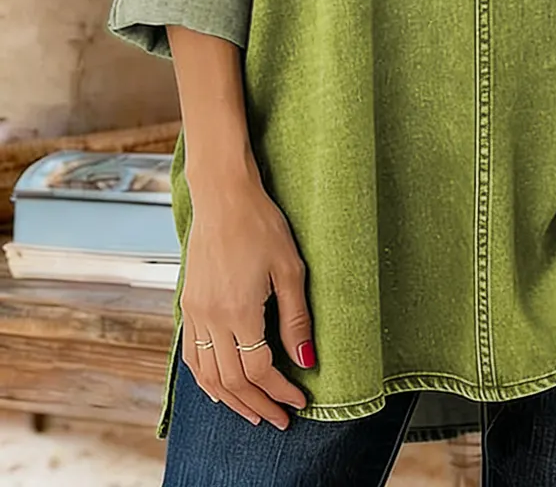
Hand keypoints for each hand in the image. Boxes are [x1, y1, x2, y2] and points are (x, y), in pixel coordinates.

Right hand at [181, 173, 313, 428]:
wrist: (222, 196)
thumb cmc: (261, 224)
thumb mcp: (290, 268)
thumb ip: (296, 317)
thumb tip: (307, 360)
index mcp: (239, 311)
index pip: (260, 370)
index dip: (281, 391)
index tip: (300, 401)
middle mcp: (211, 317)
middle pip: (232, 381)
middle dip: (258, 404)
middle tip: (280, 419)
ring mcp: (195, 312)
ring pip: (207, 376)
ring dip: (231, 400)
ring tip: (254, 413)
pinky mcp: (187, 303)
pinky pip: (190, 356)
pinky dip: (205, 380)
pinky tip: (220, 388)